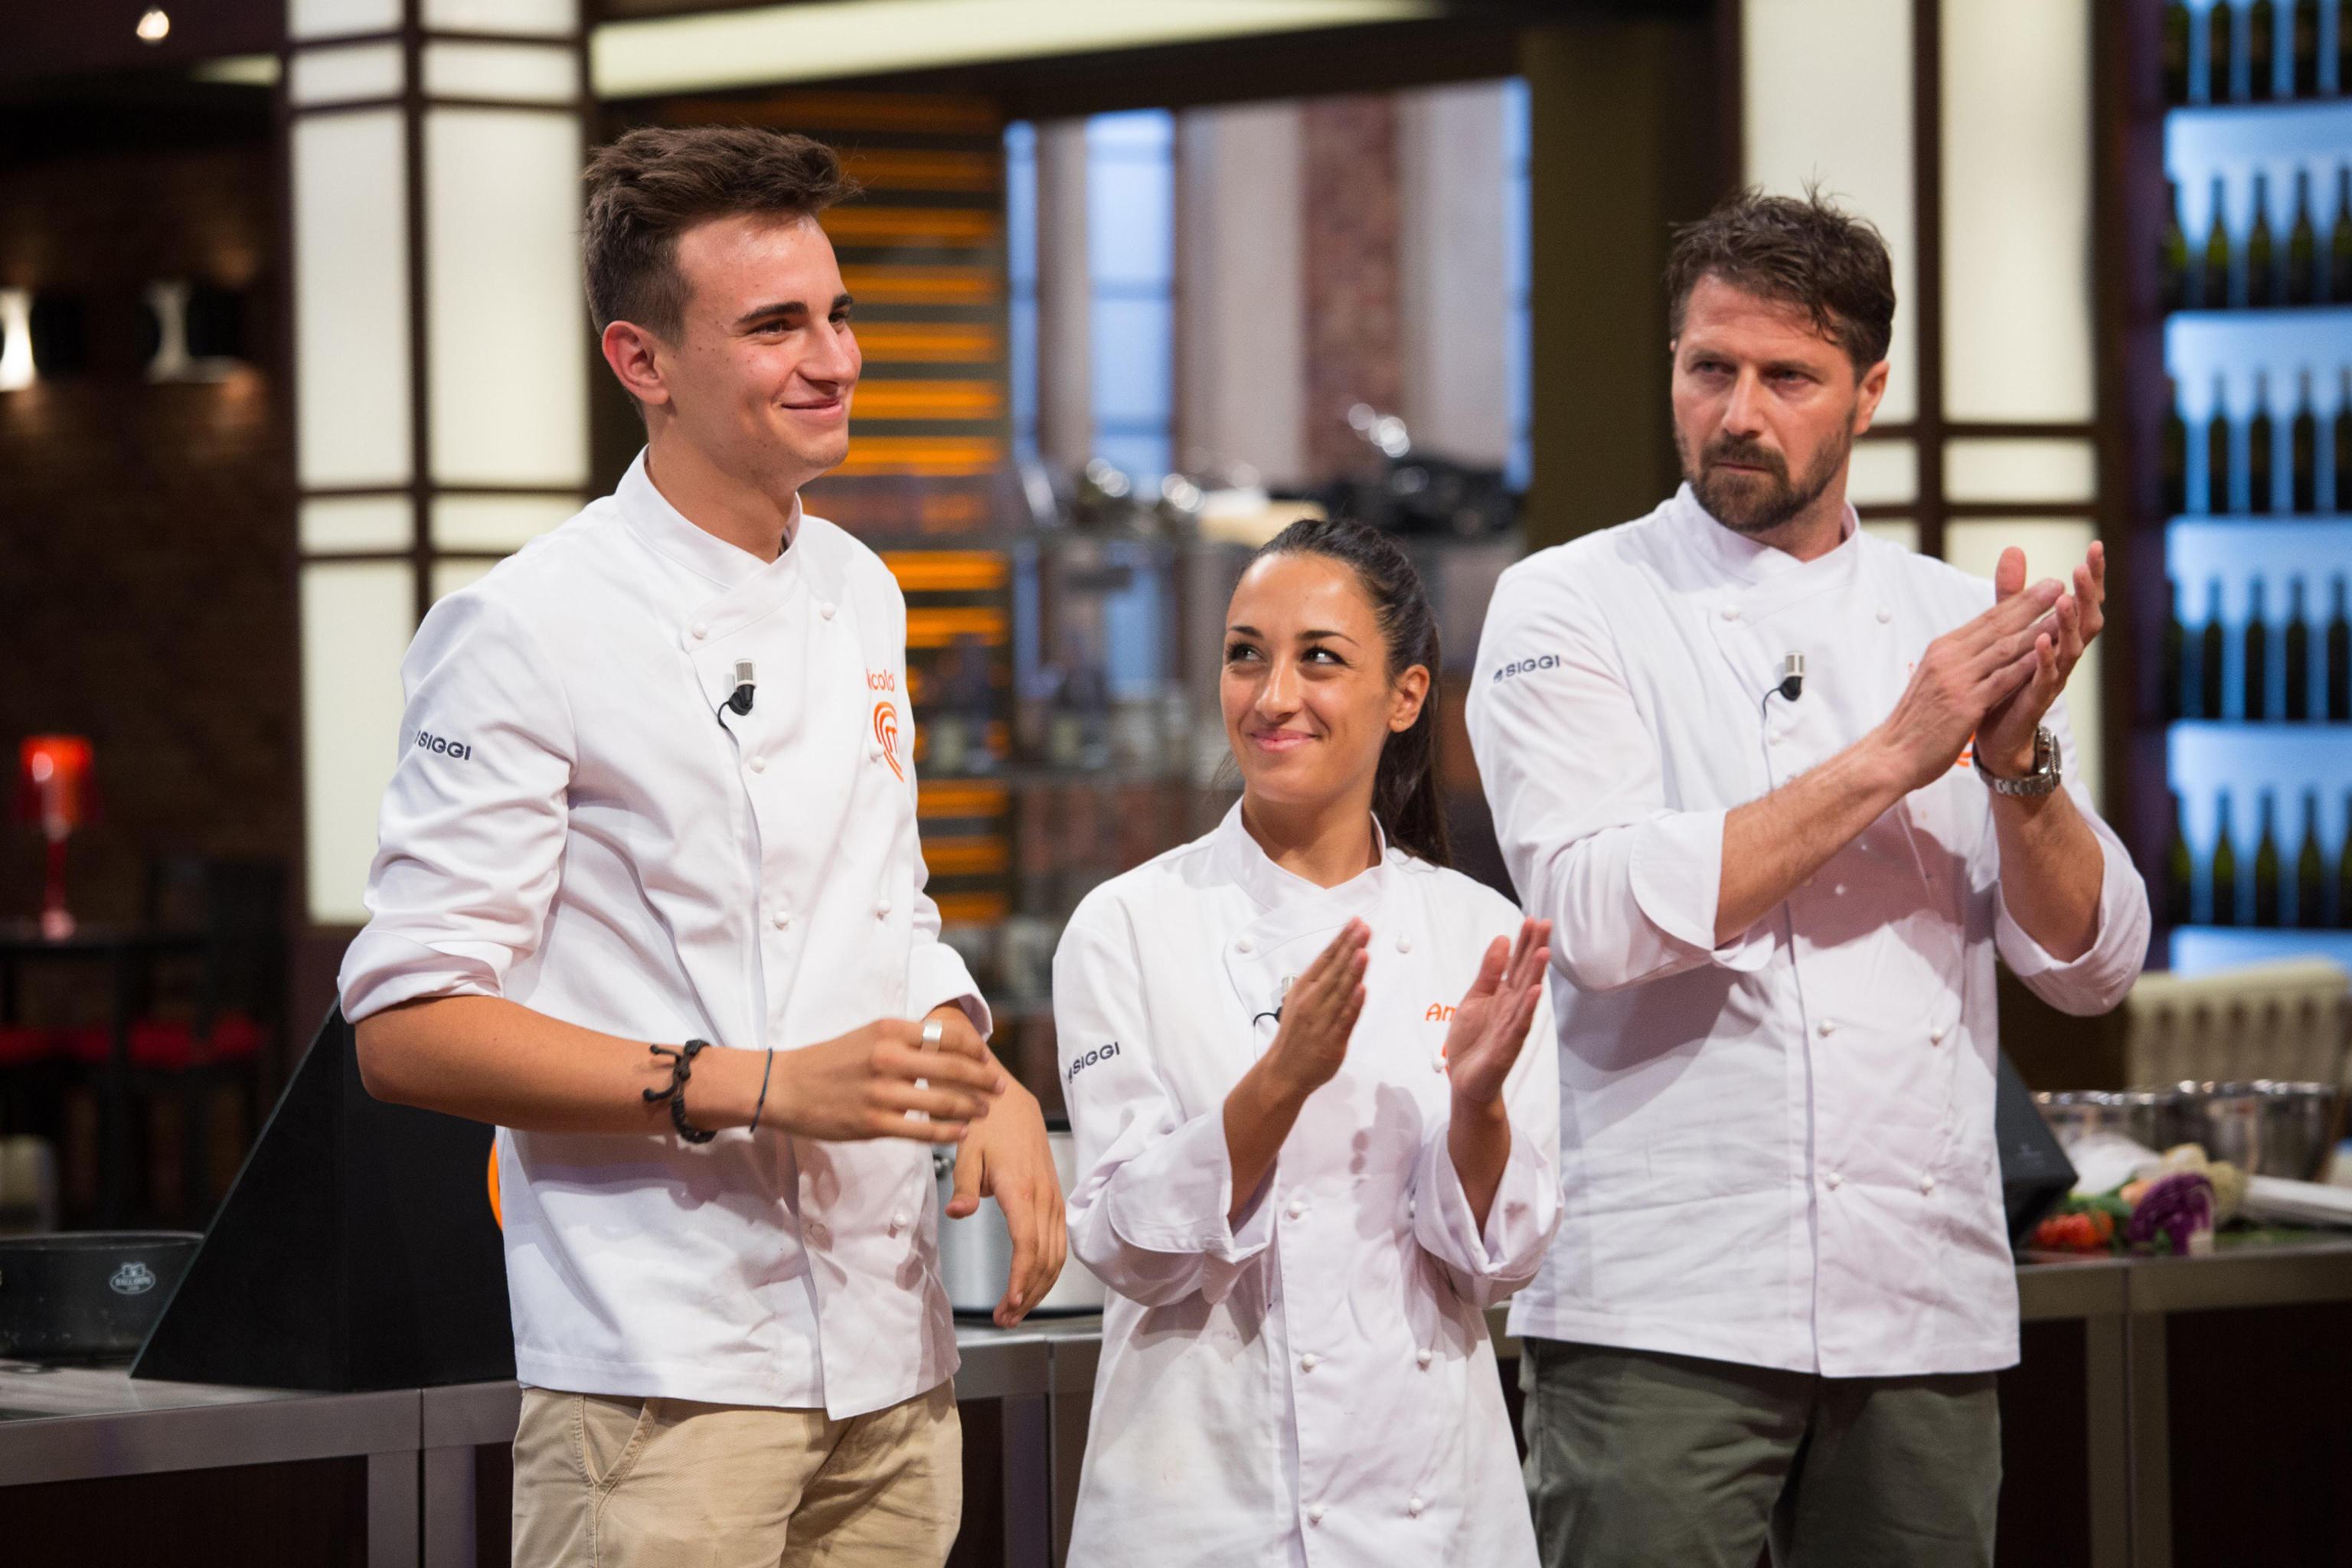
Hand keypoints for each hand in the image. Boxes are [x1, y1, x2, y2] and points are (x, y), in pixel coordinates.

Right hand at [764, 1014, 1004, 1143]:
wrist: (784, 1087)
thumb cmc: (829, 1061)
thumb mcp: (867, 1036)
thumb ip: (904, 1039)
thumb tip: (945, 1045)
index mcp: (888, 1030)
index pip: (947, 1036)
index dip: (975, 1049)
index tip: (987, 1058)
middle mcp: (888, 1057)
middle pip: (954, 1068)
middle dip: (984, 1079)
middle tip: (1000, 1086)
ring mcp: (881, 1092)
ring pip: (943, 1100)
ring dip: (972, 1106)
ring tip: (985, 1110)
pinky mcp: (873, 1123)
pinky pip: (923, 1130)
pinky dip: (948, 1131)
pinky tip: (961, 1131)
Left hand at [946, 1057, 1067, 1326]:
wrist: (1007, 1097)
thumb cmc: (983, 1122)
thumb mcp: (965, 1149)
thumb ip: (964, 1185)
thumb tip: (958, 1212)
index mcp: (1020, 1188)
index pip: (1027, 1244)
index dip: (1021, 1279)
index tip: (1010, 1304)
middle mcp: (1043, 1196)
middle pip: (1045, 1257)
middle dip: (1029, 1294)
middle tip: (1004, 1319)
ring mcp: (1052, 1197)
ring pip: (1056, 1253)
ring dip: (1039, 1285)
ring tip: (1015, 1310)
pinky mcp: (1054, 1196)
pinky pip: (1058, 1240)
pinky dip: (1047, 1267)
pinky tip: (1032, 1282)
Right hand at [1262, 920, 1369, 1098]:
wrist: (1283, 1071)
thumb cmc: (1295, 1036)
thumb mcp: (1299, 1002)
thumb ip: (1320, 983)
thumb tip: (1340, 960)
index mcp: (1303, 989)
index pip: (1325, 959)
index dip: (1342, 940)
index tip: (1355, 923)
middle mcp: (1311, 1001)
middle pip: (1334, 970)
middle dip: (1350, 948)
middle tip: (1364, 928)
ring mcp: (1321, 1021)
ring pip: (1340, 992)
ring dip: (1352, 971)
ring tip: (1363, 951)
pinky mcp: (1332, 1040)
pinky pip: (1345, 1019)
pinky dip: (1353, 1004)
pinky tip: (1361, 989)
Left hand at [1444, 919, 1551, 1107]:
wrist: (1465, 1080)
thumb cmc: (1472, 1039)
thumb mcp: (1475, 998)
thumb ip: (1489, 972)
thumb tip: (1502, 940)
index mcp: (1504, 995)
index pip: (1517, 963)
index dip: (1524, 942)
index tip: (1532, 919)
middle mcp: (1513, 1007)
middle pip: (1526, 973)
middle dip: (1535, 949)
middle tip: (1545, 923)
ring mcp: (1513, 1026)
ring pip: (1526, 996)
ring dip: (1535, 974)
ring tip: (1543, 951)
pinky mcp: (1508, 1046)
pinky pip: (1519, 1025)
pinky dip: (1527, 1009)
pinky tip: (1535, 992)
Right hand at [1868, 571, 2063, 793]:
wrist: (1891, 755)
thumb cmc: (1914, 723)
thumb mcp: (1932, 680)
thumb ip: (1955, 661)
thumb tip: (1975, 646)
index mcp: (1942, 650)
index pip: (1985, 620)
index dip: (2017, 602)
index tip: (2043, 587)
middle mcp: (1949, 658)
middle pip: (1997, 625)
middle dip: (2030, 604)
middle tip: (2060, 584)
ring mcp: (1956, 680)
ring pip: (2004, 648)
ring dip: (2037, 630)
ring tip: (2064, 615)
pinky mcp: (1965, 704)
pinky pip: (2003, 680)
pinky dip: (2027, 665)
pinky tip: (2048, 655)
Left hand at [1976, 542, 2103, 777]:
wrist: (1996, 733)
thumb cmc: (2008, 678)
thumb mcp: (2009, 629)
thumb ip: (2013, 594)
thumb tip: (2014, 549)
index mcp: (2061, 638)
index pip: (2081, 602)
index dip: (2092, 577)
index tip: (2095, 547)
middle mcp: (2064, 656)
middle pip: (2087, 620)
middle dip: (2088, 593)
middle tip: (2085, 566)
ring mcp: (2054, 678)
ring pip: (2071, 648)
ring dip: (2068, 623)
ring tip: (2064, 599)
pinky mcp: (2036, 699)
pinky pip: (2045, 677)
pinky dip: (2045, 659)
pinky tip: (2042, 640)